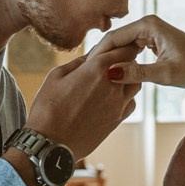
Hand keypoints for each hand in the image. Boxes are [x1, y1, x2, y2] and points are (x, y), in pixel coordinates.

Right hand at [25, 51, 140, 162]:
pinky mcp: (117, 120)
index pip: (123, 47)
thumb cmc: (48, 108)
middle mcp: (113, 84)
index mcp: (97, 68)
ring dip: (129, 76)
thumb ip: (77, 63)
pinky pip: (131, 103)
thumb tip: (90, 57)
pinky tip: (114, 96)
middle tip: (118, 56)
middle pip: (132, 63)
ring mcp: (118, 104)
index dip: (124, 42)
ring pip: (136, 83)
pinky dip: (127, 96)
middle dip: (127, 57)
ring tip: (116, 76)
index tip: (121, 41)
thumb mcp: (56, 76)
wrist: (51, 144)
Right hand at [88, 16, 184, 132]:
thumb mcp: (165, 74)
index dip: (97, 53)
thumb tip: (109, 74)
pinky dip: (121, 62)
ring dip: (110, 60)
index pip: (114, 36)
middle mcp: (148, 24)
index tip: (83, 69)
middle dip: (101, 56)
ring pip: (122, 46)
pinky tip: (109, 77)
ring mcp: (151, 33)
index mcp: (150, 24)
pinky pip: (130, 51)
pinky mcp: (153, 43)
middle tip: (82, 75)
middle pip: (115, 40)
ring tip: (91, 77)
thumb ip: (136, 73)